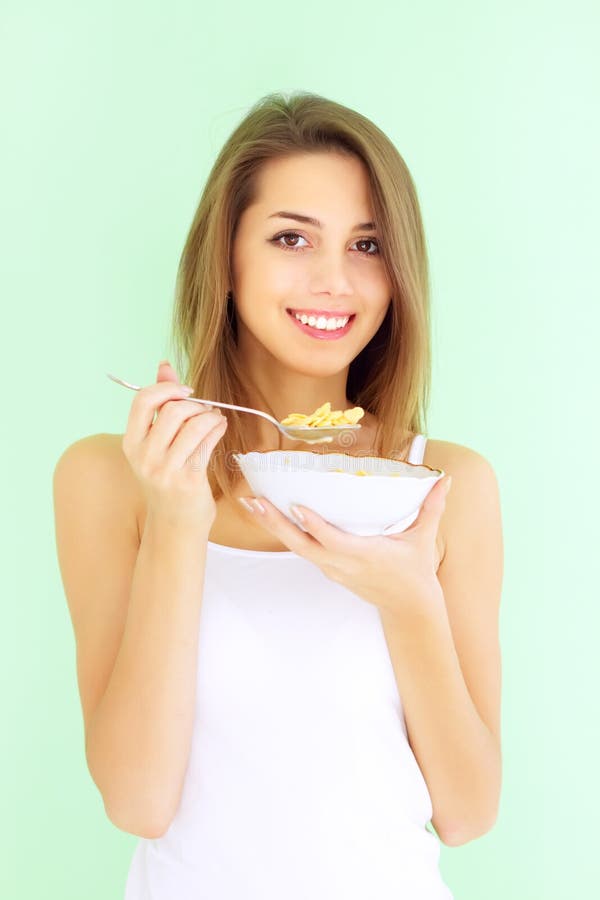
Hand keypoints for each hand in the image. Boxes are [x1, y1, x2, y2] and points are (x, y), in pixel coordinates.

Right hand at [121, 360, 227, 525]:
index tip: (186, 392)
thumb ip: (160, 405)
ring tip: (216, 418)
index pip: (143, 400)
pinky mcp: (188, 479)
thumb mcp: (157, 444)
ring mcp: (165, 469)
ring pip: (193, 423)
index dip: (167, 388)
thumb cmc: (169, 478)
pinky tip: (220, 427)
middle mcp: (144, 456)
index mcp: (131, 443)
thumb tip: (164, 366)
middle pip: (173, 410)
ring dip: (211, 415)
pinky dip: (218, 427)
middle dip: (195, 405)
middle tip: (206, 410)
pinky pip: (207, 440)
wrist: (175, 524)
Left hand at [239, 475, 451, 621]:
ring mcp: (332, 569)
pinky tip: (267, 514)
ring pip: (296, 547)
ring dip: (271, 526)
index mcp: (364, 556)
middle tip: (252, 501)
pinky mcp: (327, 568)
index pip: (333, 540)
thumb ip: (432, 508)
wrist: (408, 608)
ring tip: (250, 503)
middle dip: (274, 523)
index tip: (296, 506)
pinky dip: (283, 532)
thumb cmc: (415, 571)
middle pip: (302, 544)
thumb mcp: (424, 539)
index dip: (314, 525)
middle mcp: (342, 564)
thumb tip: (447, 480)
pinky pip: (301, 549)